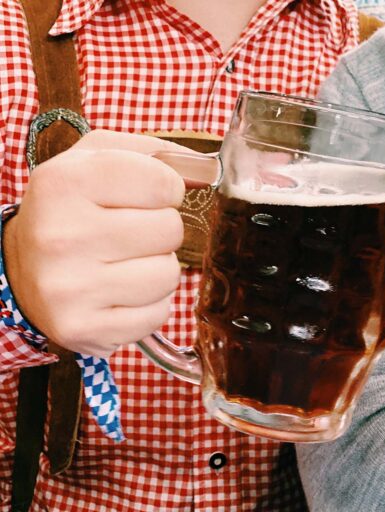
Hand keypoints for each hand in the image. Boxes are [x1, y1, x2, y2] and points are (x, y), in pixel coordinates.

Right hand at [4, 130, 187, 357]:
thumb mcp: (97, 161)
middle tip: (131, 233)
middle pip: (170, 229)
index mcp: (64, 182)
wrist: (22, 268)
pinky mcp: (83, 328)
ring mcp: (70, 288)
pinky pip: (158, 313)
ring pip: (169, 274)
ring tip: (125, 263)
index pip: (162, 182)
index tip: (147, 197)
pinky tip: (120, 293)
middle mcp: (61, 235)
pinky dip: (149, 304)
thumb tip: (207, 171)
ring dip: (158, 268)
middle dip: (162, 229)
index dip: (166, 189)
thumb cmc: (72, 208)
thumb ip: (156, 155)